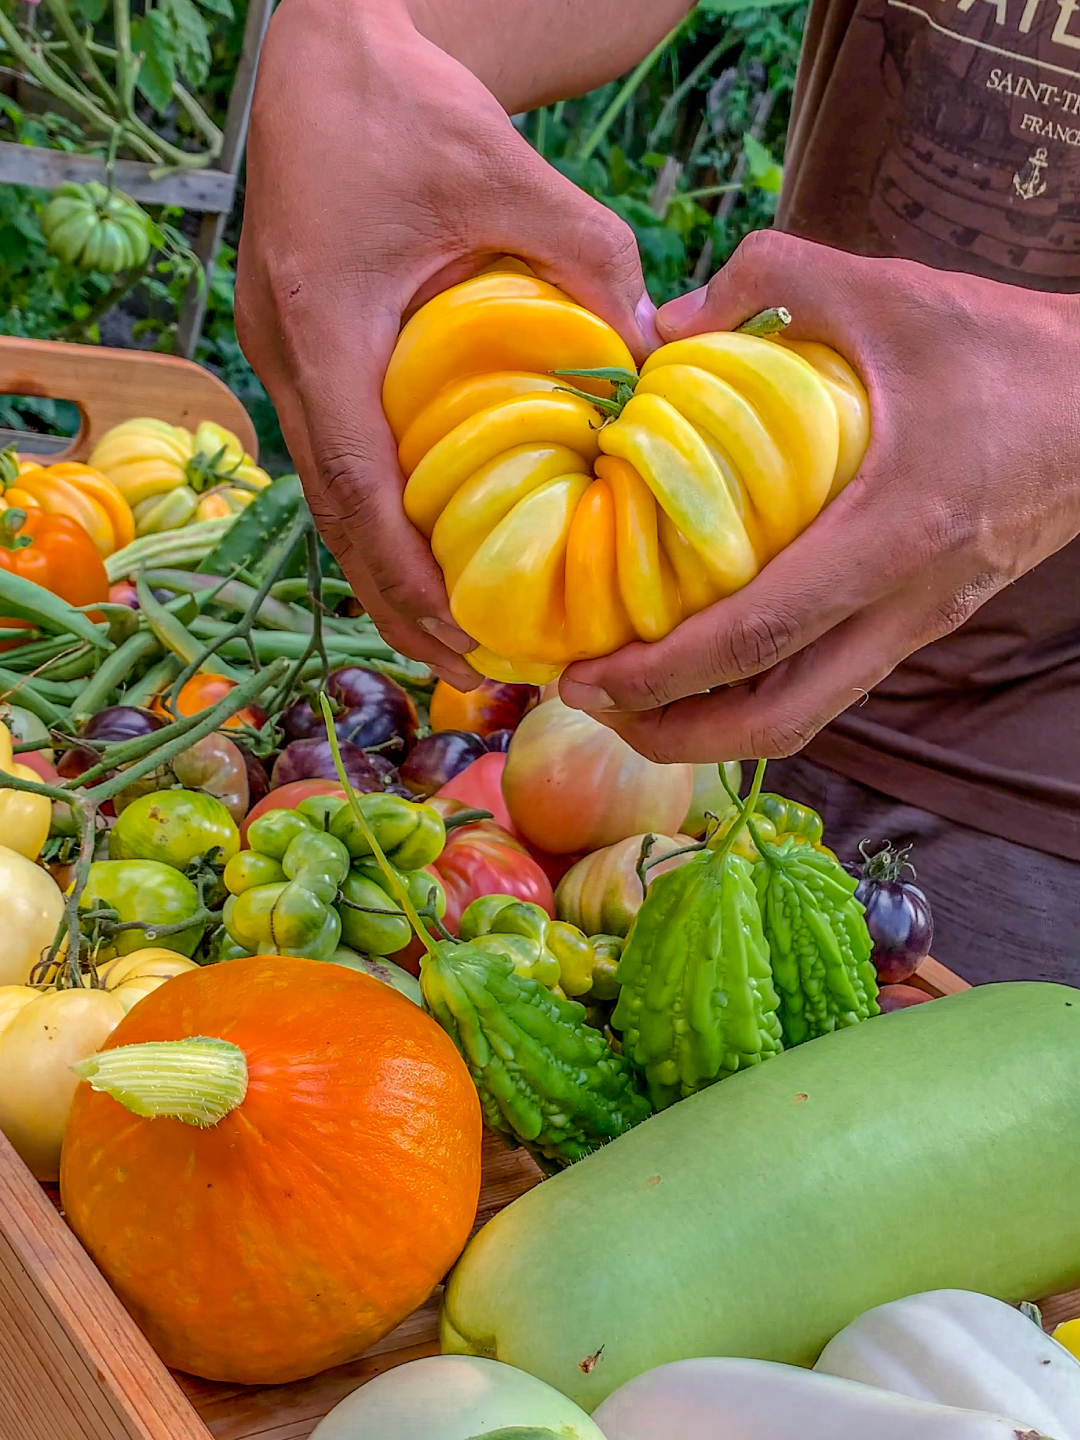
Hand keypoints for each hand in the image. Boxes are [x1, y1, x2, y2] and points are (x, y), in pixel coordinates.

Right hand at [236, 0, 657, 687]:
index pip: (354, 482)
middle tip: (473, 670)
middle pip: (334, 520)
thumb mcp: (508, 171)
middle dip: (398, 605)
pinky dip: (385, 525)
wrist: (326, 57)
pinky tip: (435, 560)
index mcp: (322, 324)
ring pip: (332, 502)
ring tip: (457, 642)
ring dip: (389, 578)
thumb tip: (652, 357)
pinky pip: (341, 465)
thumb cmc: (406, 103)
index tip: (463, 633)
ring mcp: (286, 363)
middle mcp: (287, 359)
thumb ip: (585, 259)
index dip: (404, 573)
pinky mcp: (306, 358)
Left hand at [559, 229, 1079, 760]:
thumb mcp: (890, 292)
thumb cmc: (1008, 349)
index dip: (664, 671)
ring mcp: (918, 625)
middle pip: (780, 721)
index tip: (586, 678)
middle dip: (673, 734)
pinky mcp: (922, 623)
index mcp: (894, 534)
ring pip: (806, 718)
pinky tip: (703, 662)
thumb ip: (770, 277)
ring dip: (711, 727)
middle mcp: (906, 605)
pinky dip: (755, 693)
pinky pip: (827, 684)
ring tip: (631, 700)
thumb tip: (661, 321)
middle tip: (591, 706)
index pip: (761, 633)